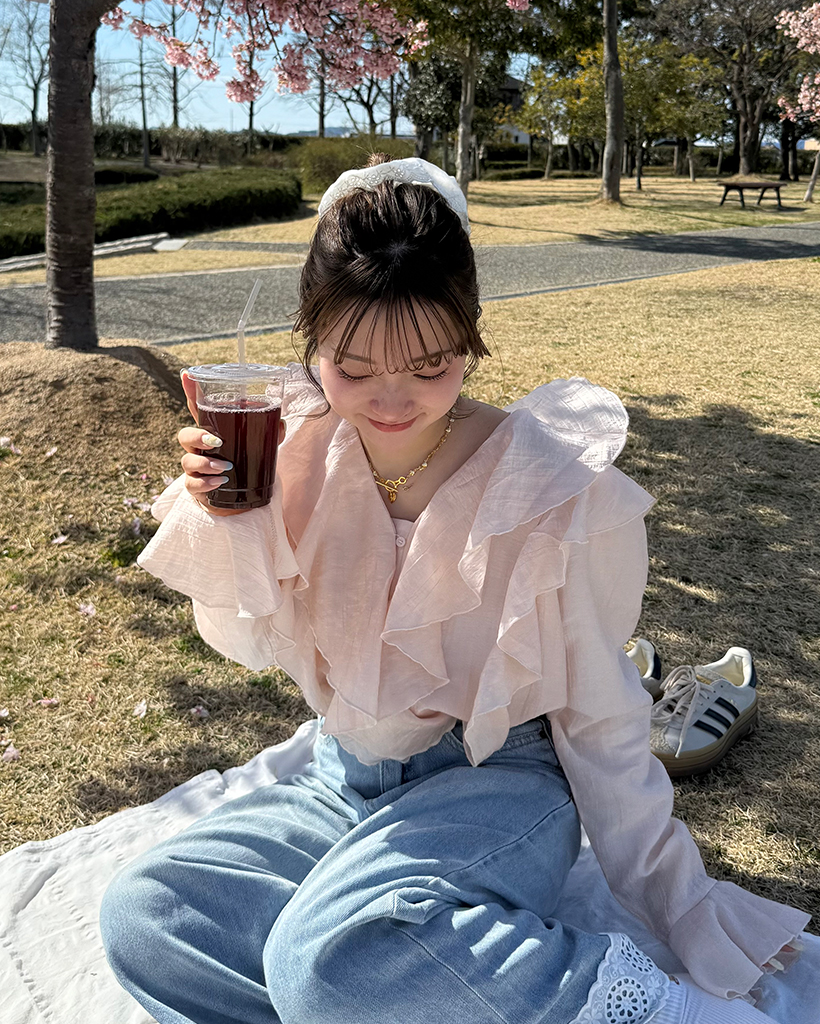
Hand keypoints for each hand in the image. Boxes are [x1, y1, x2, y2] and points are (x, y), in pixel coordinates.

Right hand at [177, 370, 285, 515]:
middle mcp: (198, 448)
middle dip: (196, 437)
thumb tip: (281, 423)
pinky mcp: (196, 487)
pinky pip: (192, 484)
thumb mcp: (258, 447)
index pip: (197, 409)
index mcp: (212, 432)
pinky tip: (220, 482)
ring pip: (187, 461)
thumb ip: (269, 434)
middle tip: (216, 442)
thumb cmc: (245, 465)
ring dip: (205, 463)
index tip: (187, 374)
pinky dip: (206, 482)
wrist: (240, 498)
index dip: (191, 391)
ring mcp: (195, 468)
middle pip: (184, 435)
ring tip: (225, 467)